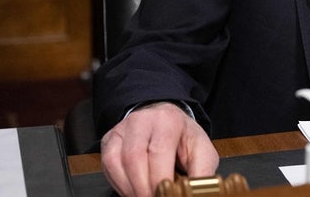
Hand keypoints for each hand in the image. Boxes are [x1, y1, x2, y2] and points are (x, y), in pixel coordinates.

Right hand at [100, 102, 217, 196]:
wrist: (167, 120)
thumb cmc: (184, 138)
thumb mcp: (202, 151)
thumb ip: (201, 172)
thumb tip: (197, 193)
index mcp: (168, 120)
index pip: (159, 151)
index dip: (160, 179)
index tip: (167, 196)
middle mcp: (141, 121)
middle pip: (134, 158)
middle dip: (143, 187)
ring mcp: (123, 129)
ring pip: (116, 162)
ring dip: (130, 188)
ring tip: (145, 196)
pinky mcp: (110, 139)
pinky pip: (108, 165)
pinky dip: (119, 183)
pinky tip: (133, 190)